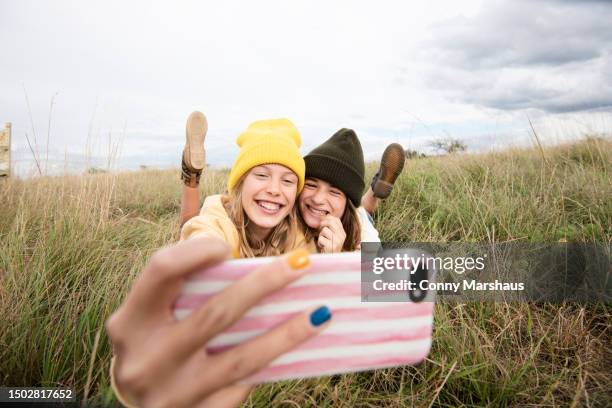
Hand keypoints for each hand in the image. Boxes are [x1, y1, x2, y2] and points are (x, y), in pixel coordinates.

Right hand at [106, 237, 329, 407]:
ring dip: (287, 333)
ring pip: (241, 357)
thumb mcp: (152, 319)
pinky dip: (271, 365)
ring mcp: (171, 393)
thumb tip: (249, 270)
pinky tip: (299, 349)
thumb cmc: (154, 346)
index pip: (163, 270)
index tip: (227, 247)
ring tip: (321, 312)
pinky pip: (242, 387)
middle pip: (216, 312)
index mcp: (130, 321)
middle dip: (265, 283)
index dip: (197, 251)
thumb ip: (184, 294)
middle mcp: (145, 358)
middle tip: (302, 263)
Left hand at [317, 215, 345, 252]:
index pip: (336, 219)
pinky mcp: (331, 246)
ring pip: (324, 230)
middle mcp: (342, 236)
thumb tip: (324, 216)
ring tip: (323, 241)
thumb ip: (330, 227)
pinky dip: (319, 242)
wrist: (331, 260)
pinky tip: (323, 246)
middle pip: (330, 222)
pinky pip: (321, 238)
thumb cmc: (329, 247)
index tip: (322, 222)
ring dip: (321, 235)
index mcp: (343, 233)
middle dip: (323, 225)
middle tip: (320, 229)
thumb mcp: (332, 236)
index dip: (327, 218)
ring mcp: (337, 241)